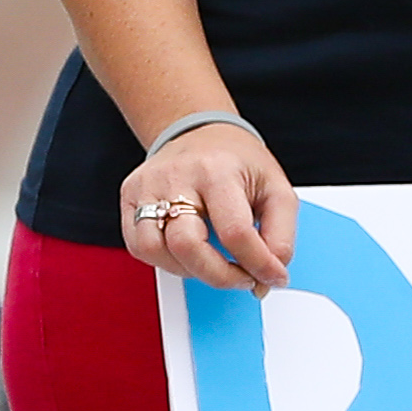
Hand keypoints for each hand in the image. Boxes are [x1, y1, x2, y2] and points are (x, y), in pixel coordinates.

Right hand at [124, 118, 294, 295]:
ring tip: (212, 262)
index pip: (234, 232)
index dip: (258, 265)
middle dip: (220, 276)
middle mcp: (177, 177)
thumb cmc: (236, 161)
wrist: (201, 133)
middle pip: (187, 246)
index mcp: (217, 171)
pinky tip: (189, 253)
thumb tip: (270, 274)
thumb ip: (281, 234)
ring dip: (189, 271)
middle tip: (242, 278)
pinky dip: (166, 261)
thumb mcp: (276, 188)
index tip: (270, 277)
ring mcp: (147, 186)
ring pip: (156, 250)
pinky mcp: (130, 196)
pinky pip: (140, 247)